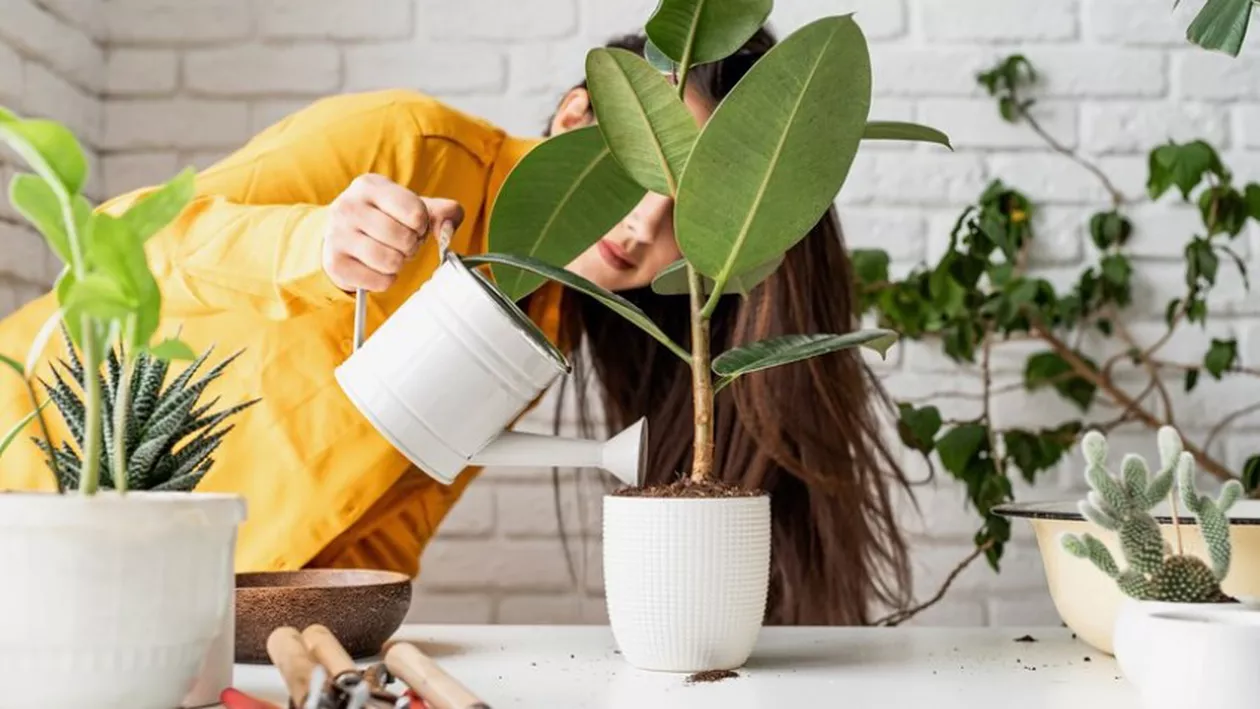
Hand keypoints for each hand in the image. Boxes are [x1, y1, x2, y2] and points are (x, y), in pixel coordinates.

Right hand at [322, 173, 463, 291]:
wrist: (343, 236)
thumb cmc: (386, 219)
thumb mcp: (413, 206)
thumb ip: (444, 212)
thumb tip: (447, 229)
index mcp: (370, 186)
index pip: (416, 212)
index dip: (422, 226)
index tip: (415, 226)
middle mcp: (348, 206)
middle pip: (404, 238)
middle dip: (411, 246)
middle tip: (403, 244)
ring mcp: (337, 235)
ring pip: (390, 261)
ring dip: (399, 264)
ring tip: (391, 255)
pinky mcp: (335, 263)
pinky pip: (379, 281)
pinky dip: (386, 280)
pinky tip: (378, 268)